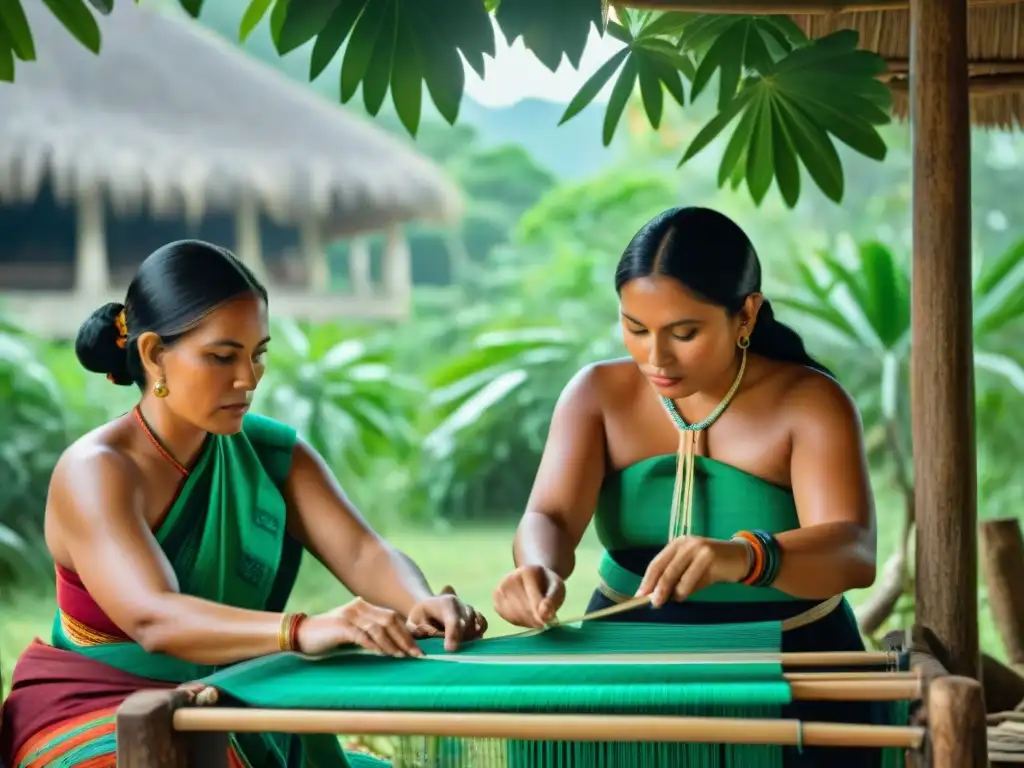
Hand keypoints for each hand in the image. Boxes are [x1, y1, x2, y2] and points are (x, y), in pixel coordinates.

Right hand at [298, 597, 423, 657]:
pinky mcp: (341, 626)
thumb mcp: (352, 631)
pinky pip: (363, 635)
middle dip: (405, 638)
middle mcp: (359, 607)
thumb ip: (370, 633)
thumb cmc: (328, 636)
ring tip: (402, 657)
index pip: (392, 617)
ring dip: (393, 643)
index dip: (406, 632)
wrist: (302, 634)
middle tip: (415, 654)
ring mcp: (350, 615)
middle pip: (390, 620)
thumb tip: (395, 646)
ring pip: (379, 627)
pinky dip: (375, 645)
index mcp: (364, 606)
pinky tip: (383, 654)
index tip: (417, 648)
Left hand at [405, 586, 487, 651]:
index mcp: (445, 602)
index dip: (453, 634)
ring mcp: (470, 610)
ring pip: (475, 628)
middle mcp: (461, 605)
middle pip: (466, 626)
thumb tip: (426, 637)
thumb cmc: (420, 617)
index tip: (450, 649)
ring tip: (454, 646)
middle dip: (459, 640)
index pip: (453, 619)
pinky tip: (467, 641)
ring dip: (466, 640)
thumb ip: (416, 630)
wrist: (430, 609)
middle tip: (449, 652)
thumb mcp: (412, 622)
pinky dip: (478, 635)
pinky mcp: (477, 617)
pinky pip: (483, 626)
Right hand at [492, 564, 565, 628]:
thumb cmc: (547, 585)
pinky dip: (518, 621)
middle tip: (544, 622)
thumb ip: (552, 601)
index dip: (542, 614)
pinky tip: (526, 616)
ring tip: (536, 618)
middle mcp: (510, 577)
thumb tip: (545, 616)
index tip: (550, 621)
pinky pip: (507, 616)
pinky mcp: (496, 599)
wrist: (534, 578)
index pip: (533, 599)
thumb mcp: (557, 589)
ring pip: (514, 614)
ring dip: (527, 621)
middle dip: (535, 619)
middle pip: (522, 608)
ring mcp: (500, 588)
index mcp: (528, 571)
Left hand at [636, 537, 749, 607]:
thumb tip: (656, 596)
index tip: (639, 595)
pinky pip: (691, 578)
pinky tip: (683, 596)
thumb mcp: (692, 569)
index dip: (647, 580)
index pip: (657, 563)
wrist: (740, 558)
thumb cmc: (712, 567)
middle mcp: (685, 543)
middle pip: (664, 568)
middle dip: (656, 588)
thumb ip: (676, 579)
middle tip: (652, 603)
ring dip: (670, 592)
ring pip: (676, 574)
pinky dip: (685, 590)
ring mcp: (697, 548)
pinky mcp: (709, 556)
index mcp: (677, 544)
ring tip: (669, 601)